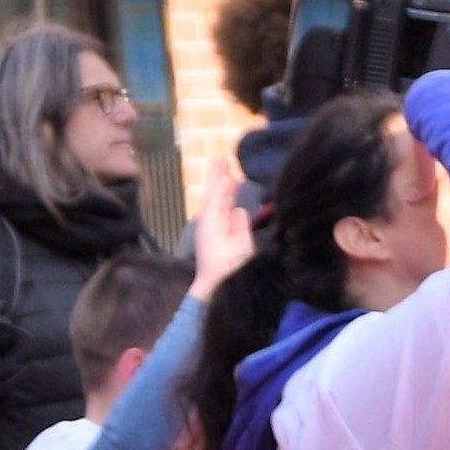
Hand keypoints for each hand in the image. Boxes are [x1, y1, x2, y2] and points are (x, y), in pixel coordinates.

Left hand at [190, 157, 254, 296]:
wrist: (217, 291)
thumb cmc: (230, 271)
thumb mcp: (239, 248)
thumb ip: (239, 227)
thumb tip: (239, 211)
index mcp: (213, 222)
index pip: (217, 196)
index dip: (222, 180)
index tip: (225, 164)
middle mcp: (210, 223)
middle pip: (214, 196)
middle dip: (218, 178)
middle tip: (220, 159)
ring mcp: (213, 232)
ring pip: (217, 205)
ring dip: (222, 189)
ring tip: (227, 174)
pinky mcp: (217, 240)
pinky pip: (222, 217)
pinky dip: (225, 205)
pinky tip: (233, 202)